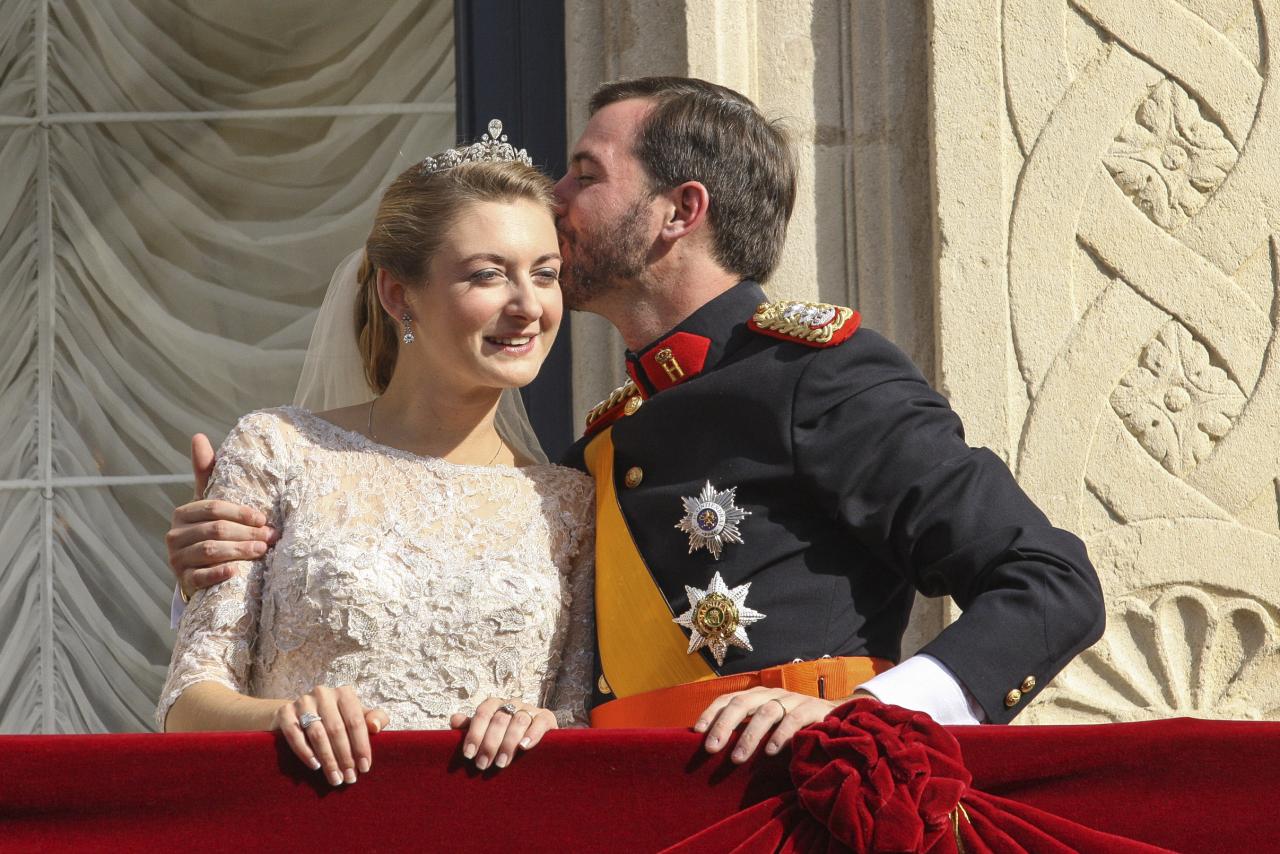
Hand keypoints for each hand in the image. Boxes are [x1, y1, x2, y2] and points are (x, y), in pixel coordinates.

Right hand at [165, 434, 276, 597]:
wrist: (197, 568)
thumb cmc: (209, 528)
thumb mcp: (208, 503)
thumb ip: (206, 473)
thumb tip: (198, 436)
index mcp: (183, 513)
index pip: (213, 508)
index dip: (240, 512)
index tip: (263, 518)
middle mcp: (175, 535)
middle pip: (215, 530)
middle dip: (246, 532)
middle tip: (270, 536)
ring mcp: (177, 559)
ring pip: (209, 551)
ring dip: (239, 550)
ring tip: (262, 550)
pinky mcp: (183, 581)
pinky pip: (200, 577)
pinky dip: (218, 573)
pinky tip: (235, 570)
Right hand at [271, 685, 389, 786]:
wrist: (299, 714)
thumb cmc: (336, 718)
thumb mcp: (357, 716)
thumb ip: (374, 718)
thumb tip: (376, 727)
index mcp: (344, 693)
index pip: (356, 721)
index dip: (361, 746)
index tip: (364, 768)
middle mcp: (323, 693)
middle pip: (337, 729)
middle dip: (344, 757)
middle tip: (348, 778)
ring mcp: (303, 701)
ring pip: (317, 734)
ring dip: (328, 759)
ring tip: (335, 778)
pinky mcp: (285, 712)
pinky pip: (295, 735)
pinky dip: (305, 752)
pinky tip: (315, 766)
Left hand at [449, 697, 557, 770]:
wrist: (535, 745)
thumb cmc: (503, 740)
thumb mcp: (485, 735)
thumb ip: (470, 728)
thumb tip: (454, 719)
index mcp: (495, 705)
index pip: (482, 713)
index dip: (474, 733)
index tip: (468, 755)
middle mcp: (512, 703)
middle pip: (499, 719)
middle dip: (490, 744)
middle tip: (483, 765)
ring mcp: (530, 709)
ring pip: (519, 720)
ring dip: (508, 743)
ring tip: (501, 763)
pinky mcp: (547, 718)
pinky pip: (540, 722)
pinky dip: (532, 734)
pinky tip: (524, 747)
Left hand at [695, 688, 870, 763]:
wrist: (836, 719)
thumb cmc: (793, 729)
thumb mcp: (766, 729)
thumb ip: (746, 733)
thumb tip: (713, 750)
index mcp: (756, 697)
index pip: (728, 699)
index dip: (711, 713)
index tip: (697, 732)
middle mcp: (771, 694)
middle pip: (742, 703)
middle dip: (724, 725)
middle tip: (711, 748)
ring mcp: (792, 700)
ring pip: (767, 712)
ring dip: (750, 735)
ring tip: (737, 759)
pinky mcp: (813, 709)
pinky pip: (794, 719)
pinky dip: (781, 735)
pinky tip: (771, 752)